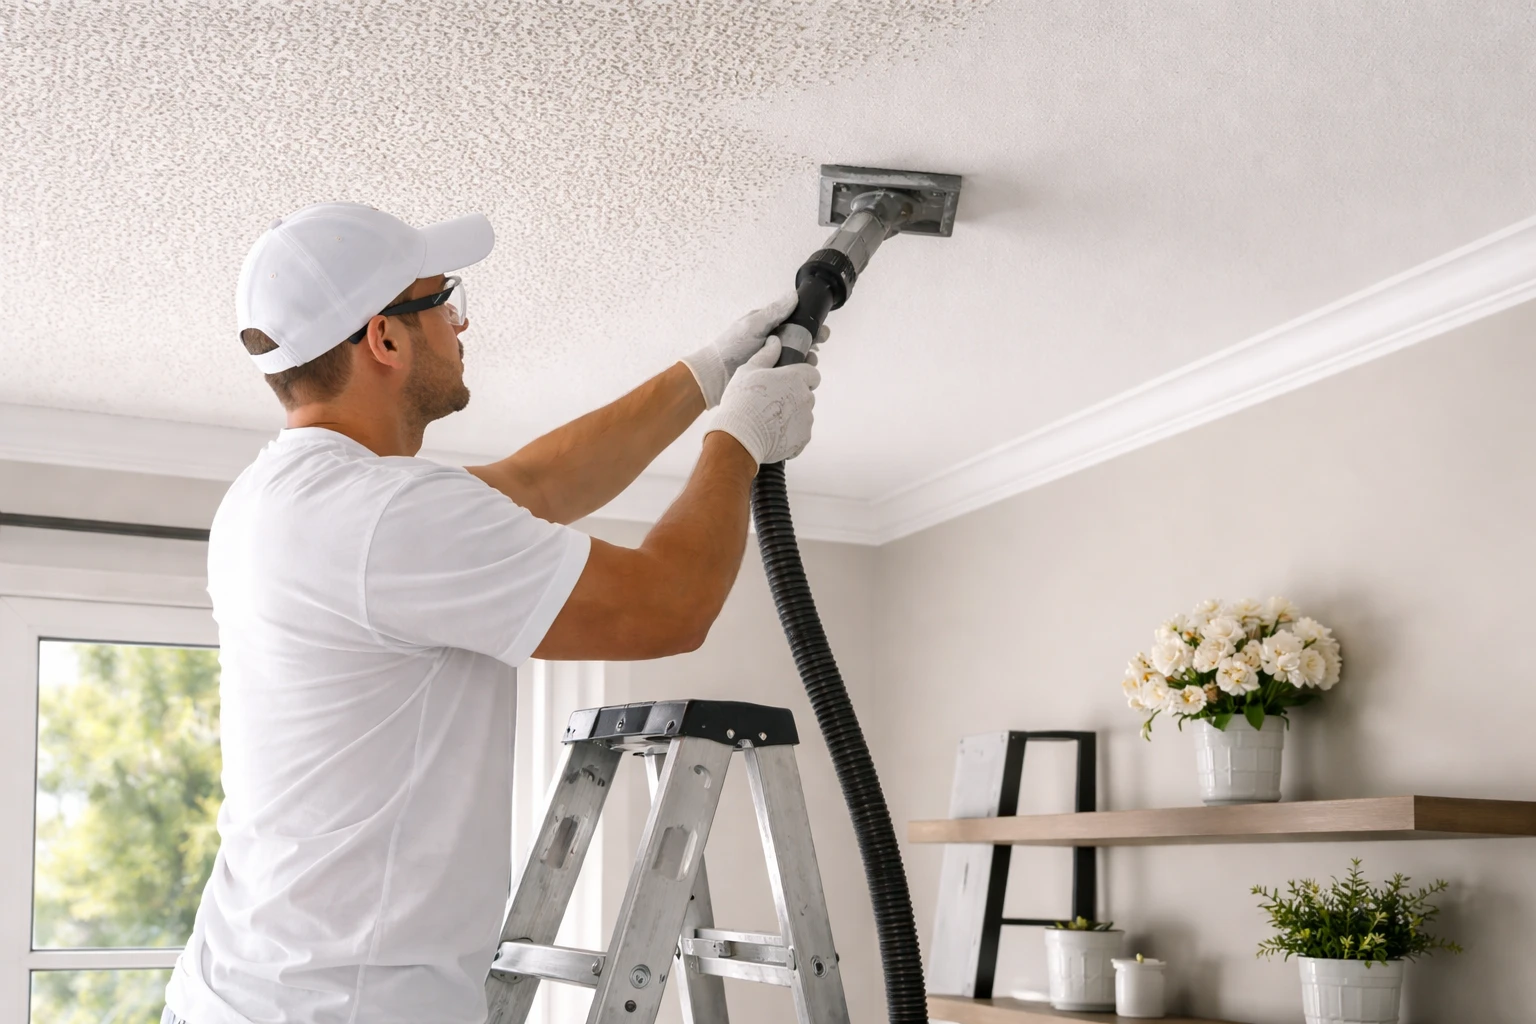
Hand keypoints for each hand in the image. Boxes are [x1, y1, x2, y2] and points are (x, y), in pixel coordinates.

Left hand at [681, 293, 828, 407]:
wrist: (716, 376)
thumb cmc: (730, 347)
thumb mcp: (753, 325)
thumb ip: (774, 312)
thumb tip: (794, 295)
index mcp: (769, 325)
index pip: (796, 321)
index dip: (811, 324)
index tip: (822, 330)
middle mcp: (773, 341)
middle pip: (801, 339)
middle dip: (813, 341)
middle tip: (819, 345)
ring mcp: (774, 358)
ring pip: (799, 357)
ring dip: (808, 358)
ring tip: (810, 361)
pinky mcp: (773, 375)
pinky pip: (791, 372)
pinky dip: (799, 371)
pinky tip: (802, 373)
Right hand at [708, 339, 819, 463]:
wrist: (740, 438)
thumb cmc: (742, 401)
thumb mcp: (748, 371)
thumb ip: (766, 355)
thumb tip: (775, 341)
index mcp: (795, 378)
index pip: (813, 373)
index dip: (803, 377)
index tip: (790, 382)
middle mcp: (806, 397)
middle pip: (807, 394)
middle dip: (795, 397)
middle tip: (773, 402)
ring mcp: (806, 420)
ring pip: (804, 414)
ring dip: (792, 416)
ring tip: (769, 420)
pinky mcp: (803, 439)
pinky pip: (800, 433)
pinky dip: (790, 433)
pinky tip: (773, 434)